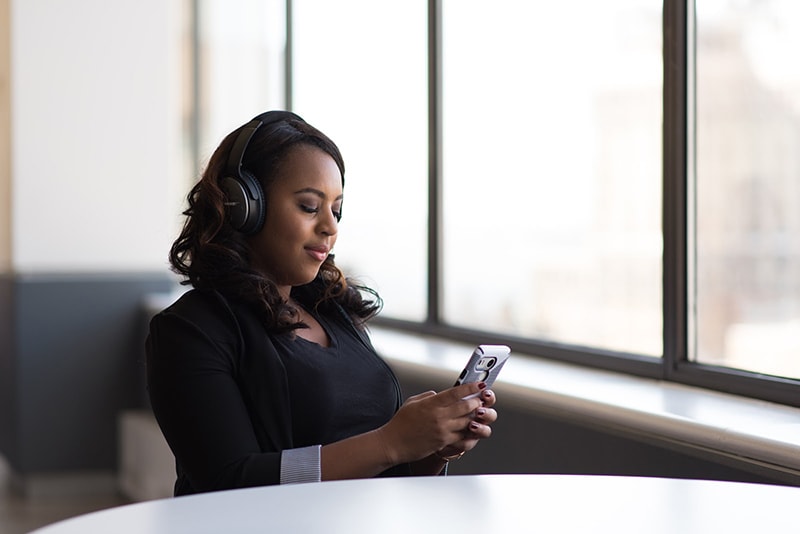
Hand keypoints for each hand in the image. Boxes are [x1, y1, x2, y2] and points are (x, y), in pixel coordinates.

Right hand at [376, 382, 497, 464]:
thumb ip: (428, 396)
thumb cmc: (400, 423)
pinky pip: (462, 436)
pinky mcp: (443, 442)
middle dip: (476, 402)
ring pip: (467, 422)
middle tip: (480, 399)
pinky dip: (468, 431)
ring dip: (474, 417)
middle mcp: (438, 416)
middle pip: (466, 407)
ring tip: (477, 413)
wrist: (393, 443)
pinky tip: (469, 428)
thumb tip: (439, 394)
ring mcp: (442, 430)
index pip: (456, 392)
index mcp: (431, 403)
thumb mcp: (412, 402)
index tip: (479, 384)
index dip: (470, 387)